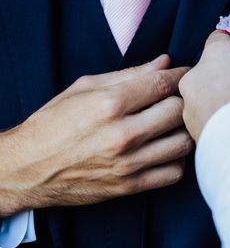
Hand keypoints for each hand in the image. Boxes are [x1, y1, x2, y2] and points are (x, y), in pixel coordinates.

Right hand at [0, 56, 191, 216]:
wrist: (26, 169)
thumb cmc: (53, 123)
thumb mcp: (84, 88)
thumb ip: (128, 75)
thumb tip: (163, 62)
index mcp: (109, 104)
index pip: (162, 83)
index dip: (180, 75)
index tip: (184, 74)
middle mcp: (122, 134)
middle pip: (178, 111)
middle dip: (184, 100)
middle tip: (182, 98)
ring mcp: (128, 163)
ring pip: (183, 143)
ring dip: (184, 130)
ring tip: (175, 124)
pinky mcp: (130, 186)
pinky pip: (174, 172)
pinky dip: (177, 160)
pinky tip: (167, 149)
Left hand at [180, 32, 229, 141]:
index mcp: (218, 54)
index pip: (219, 39)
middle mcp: (196, 74)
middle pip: (208, 70)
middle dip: (224, 81)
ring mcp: (187, 103)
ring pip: (202, 98)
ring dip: (217, 105)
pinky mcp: (187, 129)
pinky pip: (202, 121)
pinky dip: (214, 126)